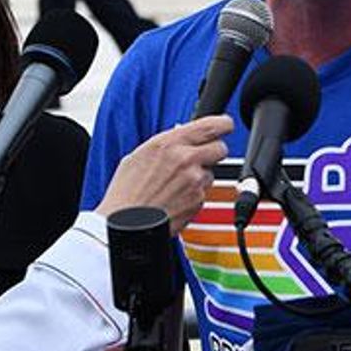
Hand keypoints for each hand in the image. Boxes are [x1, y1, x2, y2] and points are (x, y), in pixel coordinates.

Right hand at [96, 116, 232, 233]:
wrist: (126, 225)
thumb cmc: (127, 192)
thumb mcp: (140, 155)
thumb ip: (167, 143)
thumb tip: (182, 135)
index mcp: (170, 144)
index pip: (212, 125)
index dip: (223, 124)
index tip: (225, 125)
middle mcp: (186, 160)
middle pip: (221, 148)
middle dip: (212, 152)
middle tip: (198, 158)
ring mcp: (194, 182)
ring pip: (211, 173)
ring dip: (199, 177)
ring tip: (175, 185)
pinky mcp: (198, 202)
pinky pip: (204, 193)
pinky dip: (193, 195)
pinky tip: (174, 198)